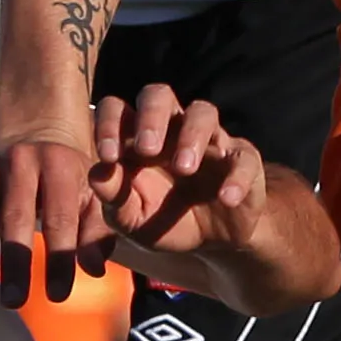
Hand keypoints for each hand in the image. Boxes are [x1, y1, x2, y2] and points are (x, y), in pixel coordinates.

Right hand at [0, 123, 125, 309]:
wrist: (36, 132)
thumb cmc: (70, 175)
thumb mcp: (93, 195)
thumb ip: (96, 231)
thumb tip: (95, 270)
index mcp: (58, 166)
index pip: (59, 218)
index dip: (59, 258)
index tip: (58, 296)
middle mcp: (20, 163)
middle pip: (14, 217)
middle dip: (13, 262)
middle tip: (13, 302)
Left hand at [88, 85, 269, 259]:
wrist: (210, 244)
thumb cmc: (163, 222)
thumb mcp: (133, 220)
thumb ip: (114, 200)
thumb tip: (97, 175)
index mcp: (136, 139)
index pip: (117, 110)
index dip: (109, 124)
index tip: (108, 156)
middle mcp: (172, 130)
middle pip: (159, 95)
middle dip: (151, 116)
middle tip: (148, 149)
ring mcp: (209, 141)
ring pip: (203, 112)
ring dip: (192, 136)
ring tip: (184, 169)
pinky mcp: (243, 160)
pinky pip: (243, 158)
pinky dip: (236, 177)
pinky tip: (226, 199)